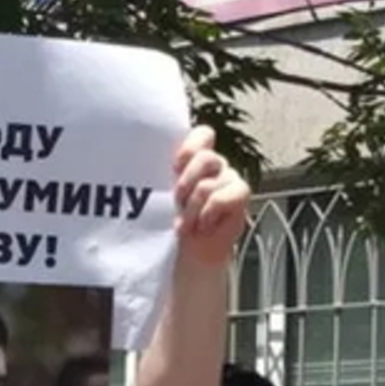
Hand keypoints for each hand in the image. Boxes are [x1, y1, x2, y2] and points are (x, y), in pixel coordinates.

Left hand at [173, 126, 249, 266]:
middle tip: (177, 201)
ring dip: (192, 209)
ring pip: (208, 185)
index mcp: (196, 158)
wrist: (192, 250)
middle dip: (186, 183)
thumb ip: (162, 175)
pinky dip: (209, 213)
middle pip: (205, 158)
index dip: (190, 146)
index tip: (175, 166)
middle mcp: (215, 164)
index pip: (203, 135)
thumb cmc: (174, 220)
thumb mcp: (163, 194)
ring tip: (187, 223)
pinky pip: (223, 197)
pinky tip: (204, 225)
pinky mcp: (240, 194)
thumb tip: (144, 166)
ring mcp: (229, 178)